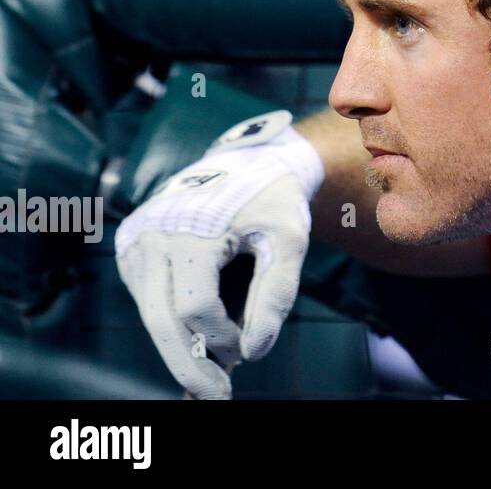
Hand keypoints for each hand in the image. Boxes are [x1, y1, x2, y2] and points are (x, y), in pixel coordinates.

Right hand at [114, 113, 324, 398]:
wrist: (248, 161)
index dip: (222, 337)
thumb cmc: (273, 200)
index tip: (247, 353)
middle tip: (215, 398)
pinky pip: (148, 300)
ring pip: (149, 315)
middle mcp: (152, 235)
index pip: (196, 306)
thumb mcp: (289, 240)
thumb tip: (255, 351)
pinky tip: (199, 339)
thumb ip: (276, 295)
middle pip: (160, 319)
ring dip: (179, 347)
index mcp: (189, 229)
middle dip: (187, 365)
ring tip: (212, 372)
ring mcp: (137, 242)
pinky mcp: (133, 250)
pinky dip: (172, 324)